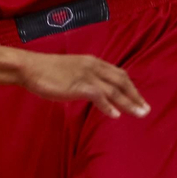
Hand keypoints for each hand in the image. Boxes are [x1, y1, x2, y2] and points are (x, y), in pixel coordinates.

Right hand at [19, 53, 148, 118]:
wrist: (30, 67)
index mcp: (92, 62)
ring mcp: (86, 75)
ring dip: (129, 102)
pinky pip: (99, 96)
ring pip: (114, 89)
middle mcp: (93, 66)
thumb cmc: (46, 71)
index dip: (130, 87)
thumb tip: (94, 92)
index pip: (118, 74)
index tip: (139, 98)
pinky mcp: (78, 85)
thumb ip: (85, 79)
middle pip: (121, 80)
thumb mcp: (71, 71)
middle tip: (146, 109)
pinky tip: (115, 115)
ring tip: (140, 114)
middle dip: (135, 95)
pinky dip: (108, 106)